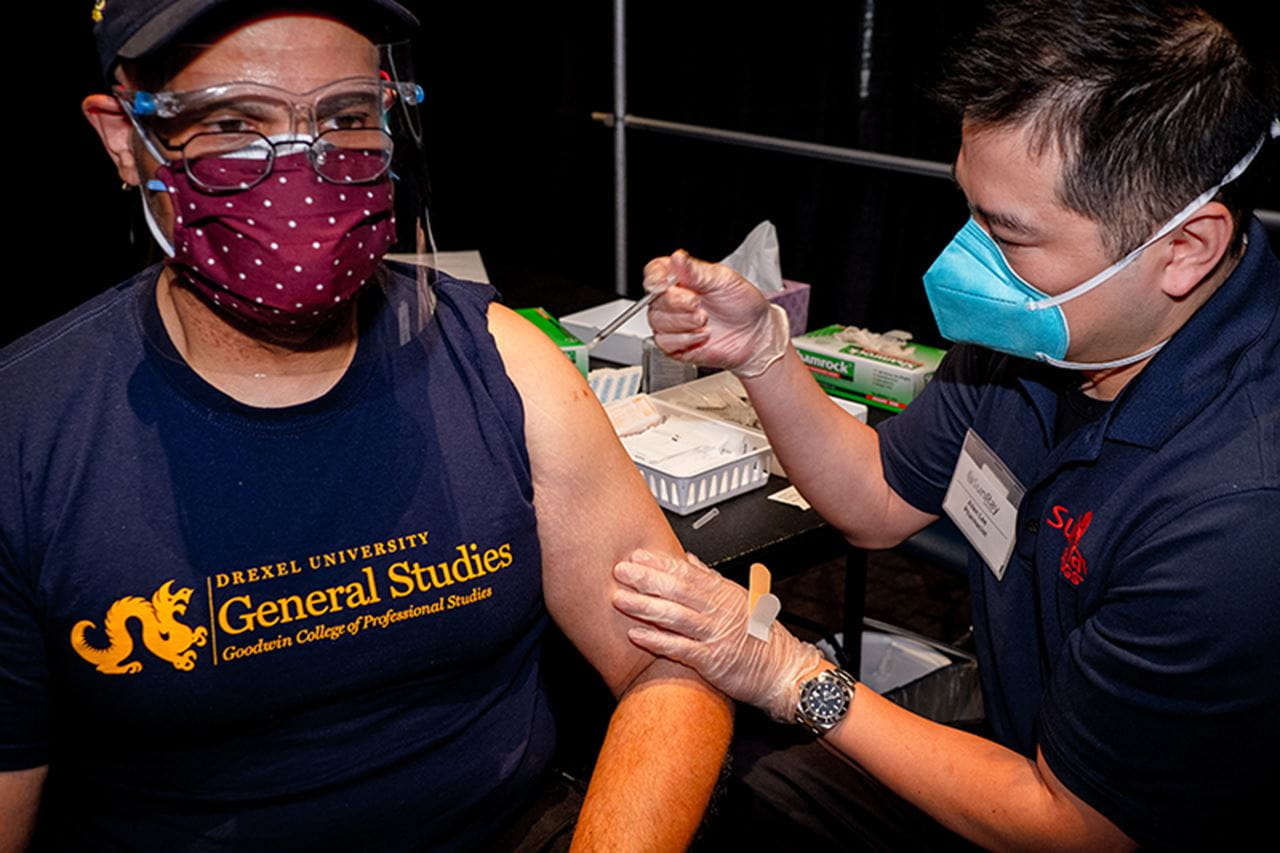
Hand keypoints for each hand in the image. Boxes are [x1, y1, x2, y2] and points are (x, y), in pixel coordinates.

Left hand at [612, 549, 822, 721]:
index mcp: (724, 594)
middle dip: (646, 579)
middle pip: (677, 590)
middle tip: (620, 571)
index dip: (660, 563)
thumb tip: (689, 561)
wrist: (783, 672)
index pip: (687, 573)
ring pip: (675, 616)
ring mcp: (715, 635)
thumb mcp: (741, 600)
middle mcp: (719, 611)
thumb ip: (712, 580)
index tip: (637, 556)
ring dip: (644, 606)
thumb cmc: (763, 639)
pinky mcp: (712, 660)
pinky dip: (657, 640)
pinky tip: (636, 635)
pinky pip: (680, 648)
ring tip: (620, 599)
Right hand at [643, 250, 789, 377]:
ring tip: (704, 320)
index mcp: (680, 278)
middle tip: (697, 304)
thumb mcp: (724, 279)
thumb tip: (677, 258)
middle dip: (676, 302)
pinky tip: (701, 335)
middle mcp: (673, 299)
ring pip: (657, 322)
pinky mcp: (675, 345)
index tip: (665, 283)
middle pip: (654, 299)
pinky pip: (664, 343)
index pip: (654, 272)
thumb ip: (697, 270)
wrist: (755, 334)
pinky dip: (684, 339)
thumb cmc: (741, 304)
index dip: (655, 277)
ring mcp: (673, 322)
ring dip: (682, 322)